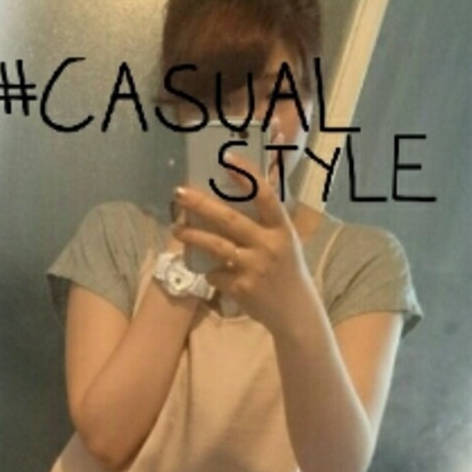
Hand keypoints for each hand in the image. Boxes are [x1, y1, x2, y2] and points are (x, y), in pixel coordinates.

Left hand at [171, 151, 319, 338]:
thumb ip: (267, 219)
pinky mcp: (242, 288)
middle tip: (179, 192)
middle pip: (229, 219)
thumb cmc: (287, 270)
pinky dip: (210, 272)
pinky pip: (216, 275)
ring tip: (177, 229)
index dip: (247, 176)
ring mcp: (254, 268)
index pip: (265, 195)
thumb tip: (245, 189)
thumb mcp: (286, 241)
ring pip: (216, 247)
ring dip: (193, 236)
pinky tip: (208, 270)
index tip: (227, 159)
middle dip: (201, 204)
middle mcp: (269, 246)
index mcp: (282, 229)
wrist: (294, 312)